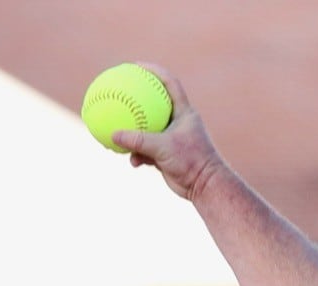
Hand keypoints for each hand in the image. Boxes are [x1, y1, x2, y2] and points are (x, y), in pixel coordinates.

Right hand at [111, 63, 225, 201]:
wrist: (205, 187)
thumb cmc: (191, 163)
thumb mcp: (163, 149)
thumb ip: (138, 141)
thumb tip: (113, 135)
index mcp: (184, 113)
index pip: (170, 84)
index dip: (154, 71)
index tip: (136, 66)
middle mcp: (178, 123)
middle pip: (156, 103)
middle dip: (139, 96)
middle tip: (120, 88)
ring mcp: (172, 139)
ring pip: (148, 129)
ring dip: (134, 131)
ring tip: (116, 128)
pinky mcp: (167, 155)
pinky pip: (147, 150)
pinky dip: (138, 154)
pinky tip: (129, 161)